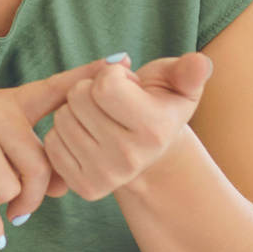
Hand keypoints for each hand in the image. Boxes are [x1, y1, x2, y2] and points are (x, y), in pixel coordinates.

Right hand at [0, 60, 105, 248]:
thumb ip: (17, 149)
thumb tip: (57, 185)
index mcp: (2, 103)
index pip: (53, 87)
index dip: (86, 77)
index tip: (122, 61)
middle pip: (39, 162)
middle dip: (34, 195)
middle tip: (21, 210)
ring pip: (10, 186)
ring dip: (2, 206)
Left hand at [42, 52, 212, 200]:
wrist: (150, 153)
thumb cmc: (160, 107)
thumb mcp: (179, 84)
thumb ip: (190, 70)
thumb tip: (200, 64)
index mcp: (154, 130)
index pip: (105, 85)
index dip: (111, 75)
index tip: (126, 84)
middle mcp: (130, 158)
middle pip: (78, 98)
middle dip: (91, 89)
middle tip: (112, 103)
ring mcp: (106, 176)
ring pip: (62, 118)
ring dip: (76, 109)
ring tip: (102, 118)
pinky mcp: (86, 188)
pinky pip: (52, 142)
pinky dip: (65, 132)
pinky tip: (88, 135)